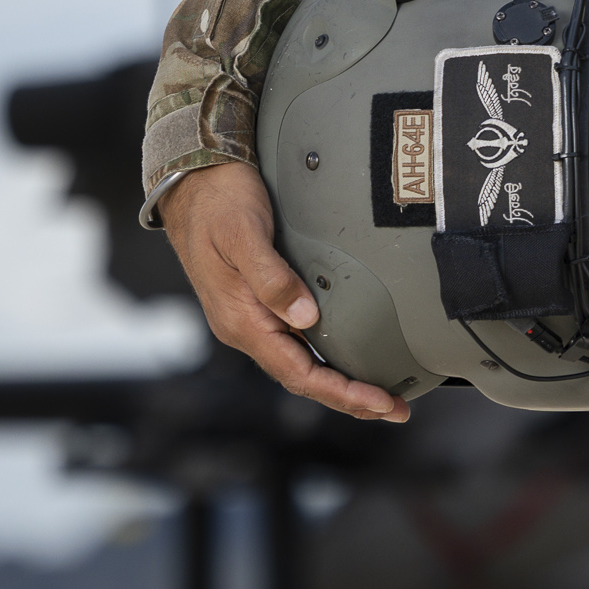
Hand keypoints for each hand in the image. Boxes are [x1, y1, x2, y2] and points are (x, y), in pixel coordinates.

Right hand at [163, 161, 409, 422]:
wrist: (192, 179)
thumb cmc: (218, 203)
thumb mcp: (244, 236)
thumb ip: (271, 278)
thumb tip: (304, 316)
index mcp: (241, 320)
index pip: (298, 372)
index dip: (341, 393)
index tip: (380, 403)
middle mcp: (245, 325)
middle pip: (302, 377)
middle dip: (349, 398)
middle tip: (396, 409)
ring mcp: (250, 316)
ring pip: (299, 362)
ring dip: (338, 382)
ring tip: (379, 395)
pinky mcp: (258, 301)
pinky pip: (295, 342)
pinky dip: (324, 357)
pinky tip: (344, 358)